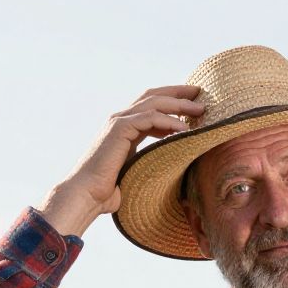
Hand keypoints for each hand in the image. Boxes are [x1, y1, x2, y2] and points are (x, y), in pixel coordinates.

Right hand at [39, 85, 205, 234]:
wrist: (87, 195)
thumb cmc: (109, 191)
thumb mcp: (136, 171)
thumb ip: (150, 161)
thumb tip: (172, 169)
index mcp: (125, 128)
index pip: (151, 105)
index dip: (172, 101)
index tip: (193, 102)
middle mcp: (120, 120)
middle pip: (154, 96)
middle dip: (178, 93)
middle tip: (200, 93)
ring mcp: (118, 122)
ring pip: (153, 103)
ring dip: (179, 104)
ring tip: (199, 109)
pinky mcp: (119, 129)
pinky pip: (148, 118)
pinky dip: (168, 121)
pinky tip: (184, 128)